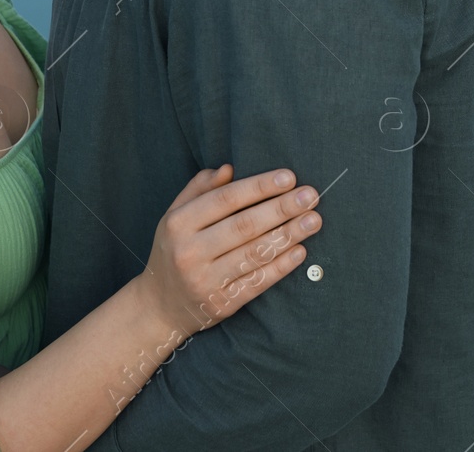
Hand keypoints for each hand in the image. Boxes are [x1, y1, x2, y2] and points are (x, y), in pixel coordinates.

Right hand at [133, 164, 320, 342]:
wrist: (160, 305)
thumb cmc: (174, 250)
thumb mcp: (175, 215)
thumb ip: (199, 189)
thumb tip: (229, 168)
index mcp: (179, 223)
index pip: (225, 199)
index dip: (259, 187)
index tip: (289, 177)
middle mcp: (190, 251)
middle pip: (244, 225)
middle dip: (281, 208)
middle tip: (311, 195)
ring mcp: (206, 280)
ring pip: (254, 253)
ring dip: (288, 235)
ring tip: (314, 220)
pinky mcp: (222, 303)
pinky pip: (257, 282)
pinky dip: (281, 266)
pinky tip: (300, 251)